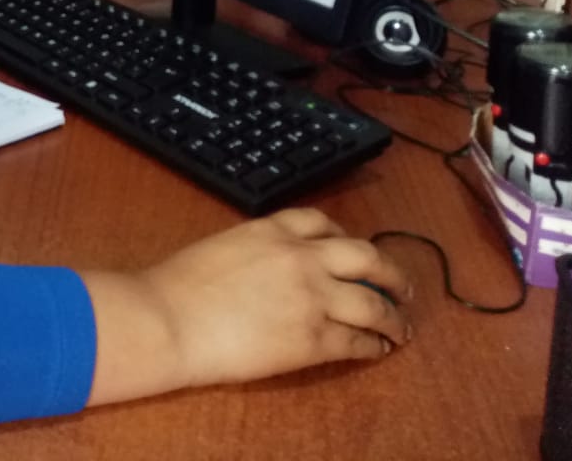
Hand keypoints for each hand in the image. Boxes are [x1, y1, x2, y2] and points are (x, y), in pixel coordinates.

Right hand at [83, 208, 411, 404]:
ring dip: (393, 316)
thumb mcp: (221, 246)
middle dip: (390, 271)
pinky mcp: (312, 339)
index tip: (352, 250)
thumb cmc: (178, 285)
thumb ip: (254, 250)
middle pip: (366, 256)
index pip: (323, 223)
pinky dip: (373, 345)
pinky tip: (378, 349)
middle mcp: (302, 257)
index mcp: (273, 229)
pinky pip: (357, 341)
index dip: (345, 237)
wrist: (170, 318)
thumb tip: (266, 268)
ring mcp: (312, 298)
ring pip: (373, 303)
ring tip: (401, 327)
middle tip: (401, 285)